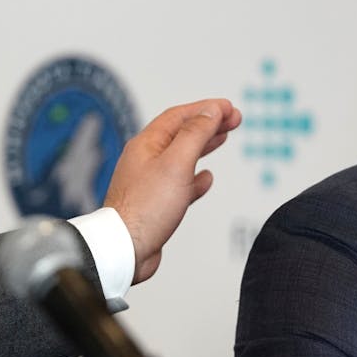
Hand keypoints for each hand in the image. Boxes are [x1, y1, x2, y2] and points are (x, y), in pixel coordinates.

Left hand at [103, 98, 241, 283]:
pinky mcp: (155, 204)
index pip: (180, 116)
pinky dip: (196, 178)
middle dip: (208, 123)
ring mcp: (150, 182)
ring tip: (222, 138)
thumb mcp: (176, 163)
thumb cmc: (144, 209)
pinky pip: (179, 184)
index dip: (206, 108)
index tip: (228, 107)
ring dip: (204, 145)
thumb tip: (209, 111)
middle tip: (232, 119)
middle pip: (181, 133)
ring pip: (182, 156)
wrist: (124, 249)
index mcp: (147, 144)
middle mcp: (146, 160)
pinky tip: (206, 179)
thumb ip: (195, 134)